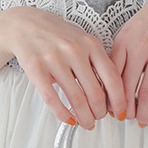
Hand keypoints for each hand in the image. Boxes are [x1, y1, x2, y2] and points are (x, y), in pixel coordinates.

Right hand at [3, 6, 125, 128]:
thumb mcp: (84, 42)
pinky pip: (52, 99)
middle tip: (99, 118)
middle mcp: (74, 51)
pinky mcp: (36, 69)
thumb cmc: (58, 36)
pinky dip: (63, 114)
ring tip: (86, 122)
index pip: (113, 79)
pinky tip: (68, 119)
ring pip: (76, 99)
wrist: (27, 25)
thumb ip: (98, 64)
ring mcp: (54, 59)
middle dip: (100, 113)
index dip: (119, 101)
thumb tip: (111, 95)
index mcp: (91, 44)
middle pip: (95, 93)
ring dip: (84, 117)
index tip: (120, 112)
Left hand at [109, 0, 147, 125]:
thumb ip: (119, 54)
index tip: (108, 109)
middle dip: (125, 108)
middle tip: (125, 118)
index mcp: (123, 41)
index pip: (110, 75)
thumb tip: (110, 82)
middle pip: (127, 86)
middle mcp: (139, 47)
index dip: (108, 96)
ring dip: (143, 110)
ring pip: (147, 90)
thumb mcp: (129, 31)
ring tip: (142, 120)